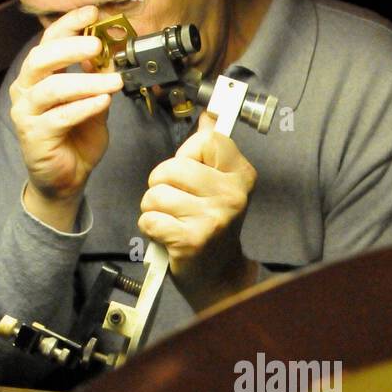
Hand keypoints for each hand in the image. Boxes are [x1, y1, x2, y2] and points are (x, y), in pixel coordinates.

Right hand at [8, 5, 123, 205]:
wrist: (66, 180)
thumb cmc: (77, 139)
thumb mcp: (93, 104)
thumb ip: (96, 81)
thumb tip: (105, 55)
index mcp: (39, 76)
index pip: (48, 41)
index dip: (69, 24)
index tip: (92, 12)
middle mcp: (27, 90)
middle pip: (42, 58)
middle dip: (71, 47)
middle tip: (98, 45)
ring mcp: (27, 112)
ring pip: (53, 88)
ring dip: (86, 81)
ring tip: (113, 81)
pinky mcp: (34, 135)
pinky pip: (60, 116)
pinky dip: (84, 107)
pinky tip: (103, 102)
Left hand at [138, 112, 257, 303]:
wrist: (218, 275)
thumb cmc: (212, 226)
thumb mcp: (219, 185)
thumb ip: (211, 151)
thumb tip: (209, 115)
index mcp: (241, 175)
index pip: (206, 139)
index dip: (188, 154)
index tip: (193, 174)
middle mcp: (232, 195)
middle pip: (173, 167)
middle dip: (161, 184)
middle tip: (175, 202)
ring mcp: (213, 219)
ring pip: (156, 194)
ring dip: (153, 208)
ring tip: (171, 219)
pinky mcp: (191, 240)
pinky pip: (150, 219)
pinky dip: (150, 228)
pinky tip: (167, 235)